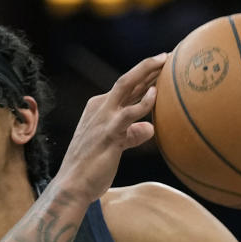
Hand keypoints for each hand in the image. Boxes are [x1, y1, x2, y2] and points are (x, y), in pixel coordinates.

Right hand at [51, 52, 165, 203]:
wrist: (72, 186)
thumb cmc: (92, 169)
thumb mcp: (115, 147)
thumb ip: (131, 135)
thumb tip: (150, 128)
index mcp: (99, 109)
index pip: (125, 88)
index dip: (144, 76)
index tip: (162, 66)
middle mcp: (99, 108)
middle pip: (126, 79)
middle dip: (147, 65)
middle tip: (168, 55)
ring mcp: (103, 119)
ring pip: (125, 85)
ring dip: (145, 71)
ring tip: (165, 61)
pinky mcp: (109, 133)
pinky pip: (129, 113)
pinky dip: (143, 102)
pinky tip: (155, 94)